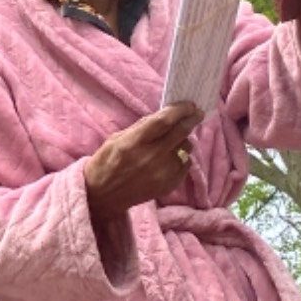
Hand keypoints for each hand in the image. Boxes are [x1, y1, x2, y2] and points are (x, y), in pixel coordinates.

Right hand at [84, 102, 203, 223]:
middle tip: (197, 112)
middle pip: (180, 133)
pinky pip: (185, 164)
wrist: (103, 196)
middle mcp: (151, 157)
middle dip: (191, 119)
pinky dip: (182, 157)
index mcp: (134, 142)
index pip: (163, 121)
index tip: (189, 104)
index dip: (179, 110)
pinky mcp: (169, 185)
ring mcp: (162, 173)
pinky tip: (172, 157)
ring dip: (184, 140)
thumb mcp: (117, 138)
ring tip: (176, 139)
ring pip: (186, 148)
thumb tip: (164, 116)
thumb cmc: (106, 162)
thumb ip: (141, 128)